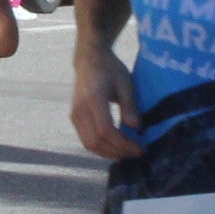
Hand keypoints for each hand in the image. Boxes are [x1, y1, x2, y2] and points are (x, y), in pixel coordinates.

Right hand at [72, 39, 143, 160]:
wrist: (89, 59)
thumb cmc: (109, 68)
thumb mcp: (125, 82)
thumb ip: (129, 105)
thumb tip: (136, 128)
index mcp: (93, 99)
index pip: (106, 130)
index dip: (123, 144)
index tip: (140, 148)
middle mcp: (80, 110)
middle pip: (95, 142)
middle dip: (117, 152)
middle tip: (136, 153)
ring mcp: (74, 115)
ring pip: (88, 144)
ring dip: (108, 153)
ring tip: (126, 153)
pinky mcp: (74, 119)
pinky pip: (86, 139)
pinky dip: (101, 148)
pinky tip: (115, 148)